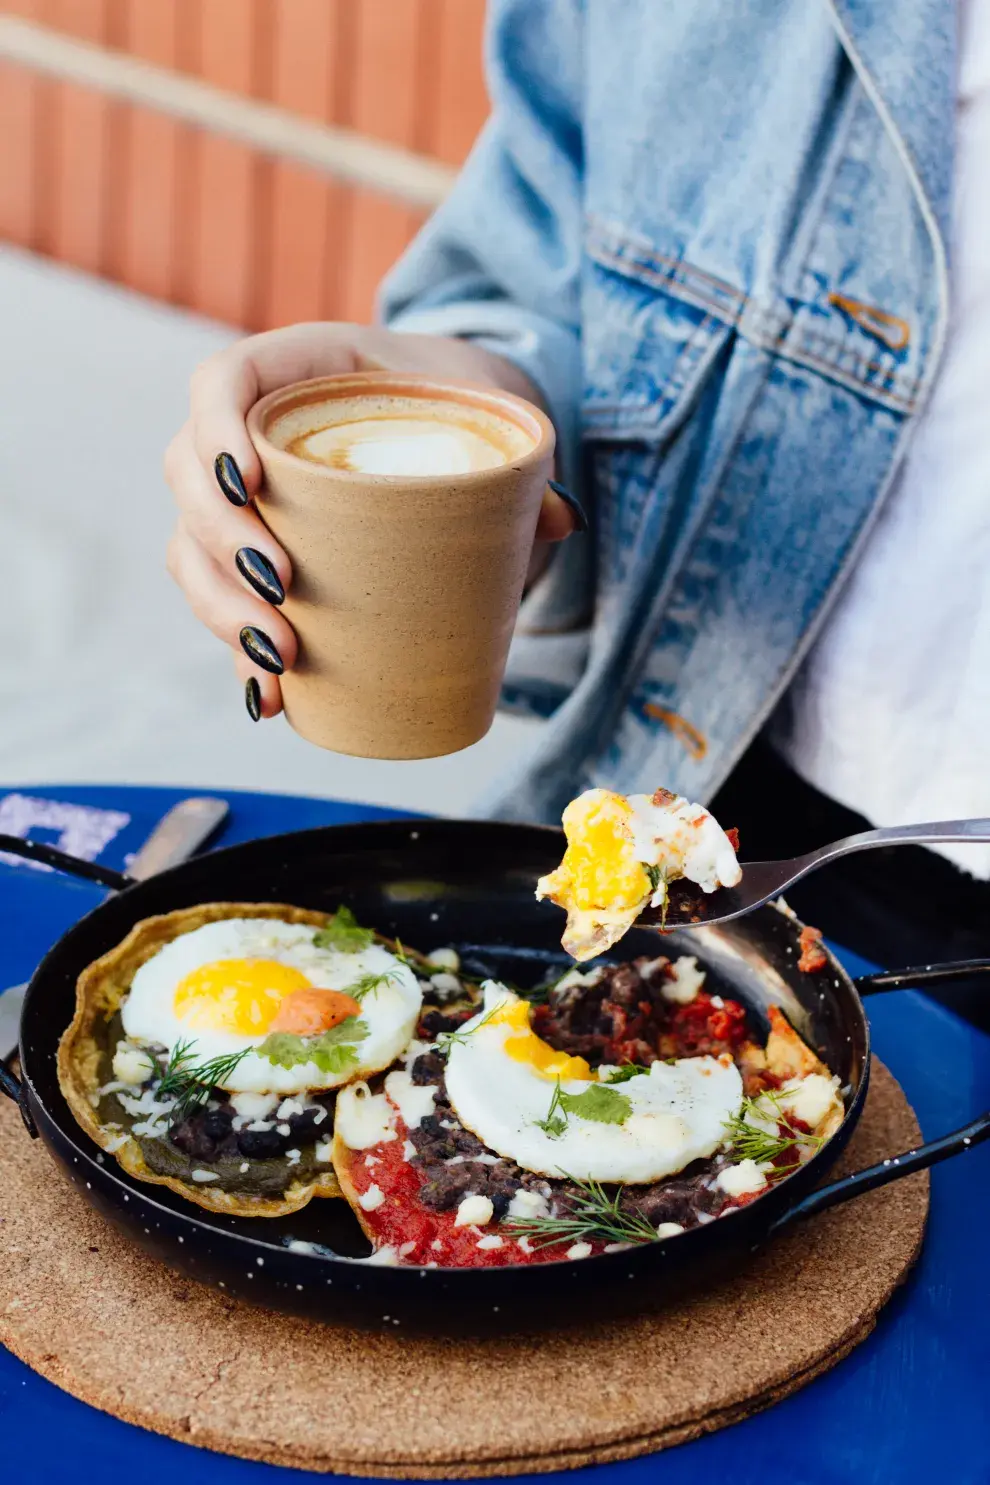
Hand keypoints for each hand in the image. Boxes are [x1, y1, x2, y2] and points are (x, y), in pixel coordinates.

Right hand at [164, 323, 580, 718]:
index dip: (215, 426)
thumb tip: (560, 519)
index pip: (223, 380)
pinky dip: (237, 653)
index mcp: (303, 373)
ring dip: (220, 605)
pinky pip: (221, 602)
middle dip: (222, 538)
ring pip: (191, 546)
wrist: (462, 430)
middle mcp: (256, 434)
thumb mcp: (491, 417)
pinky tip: (266, 696)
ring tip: (280, 653)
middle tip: (282, 586)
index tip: (250, 482)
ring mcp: (251, 502)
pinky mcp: (261, 562)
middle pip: (189, 473)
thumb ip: (523, 462)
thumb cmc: (465, 411)